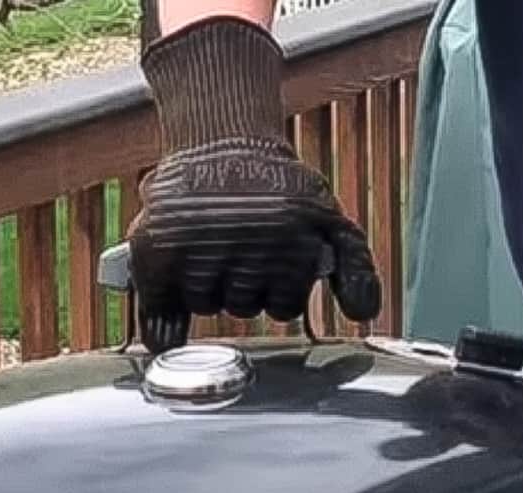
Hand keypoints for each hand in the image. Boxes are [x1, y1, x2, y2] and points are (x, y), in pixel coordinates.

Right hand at [128, 141, 380, 352]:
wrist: (220, 137)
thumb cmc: (276, 185)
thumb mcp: (327, 215)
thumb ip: (353, 264)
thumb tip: (364, 314)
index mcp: (294, 242)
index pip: (285, 305)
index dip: (279, 288)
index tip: (271, 260)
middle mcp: (249, 247)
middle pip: (246, 307)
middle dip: (245, 286)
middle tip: (238, 248)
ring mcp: (200, 252)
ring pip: (209, 306)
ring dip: (209, 289)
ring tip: (211, 250)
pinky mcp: (158, 253)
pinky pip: (161, 313)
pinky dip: (162, 324)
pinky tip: (167, 325)